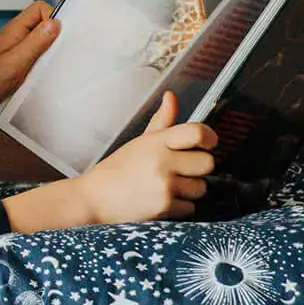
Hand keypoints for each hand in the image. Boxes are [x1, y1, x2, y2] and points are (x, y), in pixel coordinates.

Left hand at [0, 0, 57, 114]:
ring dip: (51, 55)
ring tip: (51, 68)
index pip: (40, 8)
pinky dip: (45, 66)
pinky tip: (45, 78)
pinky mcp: (21, 64)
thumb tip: (55, 23)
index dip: (54, 18)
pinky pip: (40, 58)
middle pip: (45, 25)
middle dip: (56, 38)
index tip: (60, 37)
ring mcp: (20, 50)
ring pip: (44, 43)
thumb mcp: (14, 62)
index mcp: (15, 29)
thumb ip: (35, 42)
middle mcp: (18, 37)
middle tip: (58, 55)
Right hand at [1, 94, 216, 231]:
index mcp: (156, 142)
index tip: (208, 143)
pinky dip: (180, 206)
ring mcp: (165, 185)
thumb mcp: (138, 142)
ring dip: (189, 189)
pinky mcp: (165, 207)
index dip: (209, 138)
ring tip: (168, 187)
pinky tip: (162, 200)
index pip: (198, 133)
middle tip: (182, 169)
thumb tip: (172, 97)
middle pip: (207, 163)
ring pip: (201, 187)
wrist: (94, 198)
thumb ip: (161, 122)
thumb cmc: (117, 170)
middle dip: (198, 168)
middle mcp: (162, 162)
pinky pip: (190, 207)